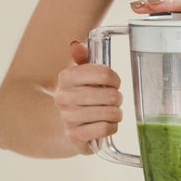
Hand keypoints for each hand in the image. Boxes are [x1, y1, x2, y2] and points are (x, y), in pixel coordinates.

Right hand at [53, 40, 123, 154]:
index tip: (113, 84)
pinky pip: (105, 128)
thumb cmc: (81, 96)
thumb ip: (82, 57)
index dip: (115, 79)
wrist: (67, 126)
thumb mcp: (82, 74)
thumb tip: (76, 45)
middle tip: (114, 101)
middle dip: (118, 98)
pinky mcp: (74, 136)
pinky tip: (107, 125)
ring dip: (116, 114)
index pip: (103, 73)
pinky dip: (112, 127)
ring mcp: (68, 117)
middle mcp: (63, 96)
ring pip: (110, 113)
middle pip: (110, 95)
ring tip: (111, 113)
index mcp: (66, 77)